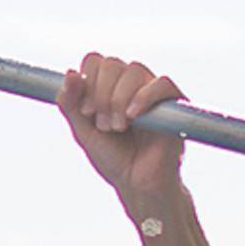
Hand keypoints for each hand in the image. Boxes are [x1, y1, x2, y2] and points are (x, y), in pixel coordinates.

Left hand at [59, 51, 185, 209]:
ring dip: (118, 100)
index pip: (95, 61)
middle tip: (104, 125)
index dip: (86, 81)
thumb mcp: (83, 131)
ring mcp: (153, 91)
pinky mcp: (174, 103)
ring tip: (118, 127)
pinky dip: (144, 97)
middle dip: (101, 95)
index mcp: (109, 86)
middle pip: (112, 64)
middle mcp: (131, 83)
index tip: (86, 112)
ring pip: (134, 70)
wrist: (137, 184)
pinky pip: (162, 84)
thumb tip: (69, 73)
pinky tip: (133, 116)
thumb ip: (70, 103)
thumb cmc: (113, 158)